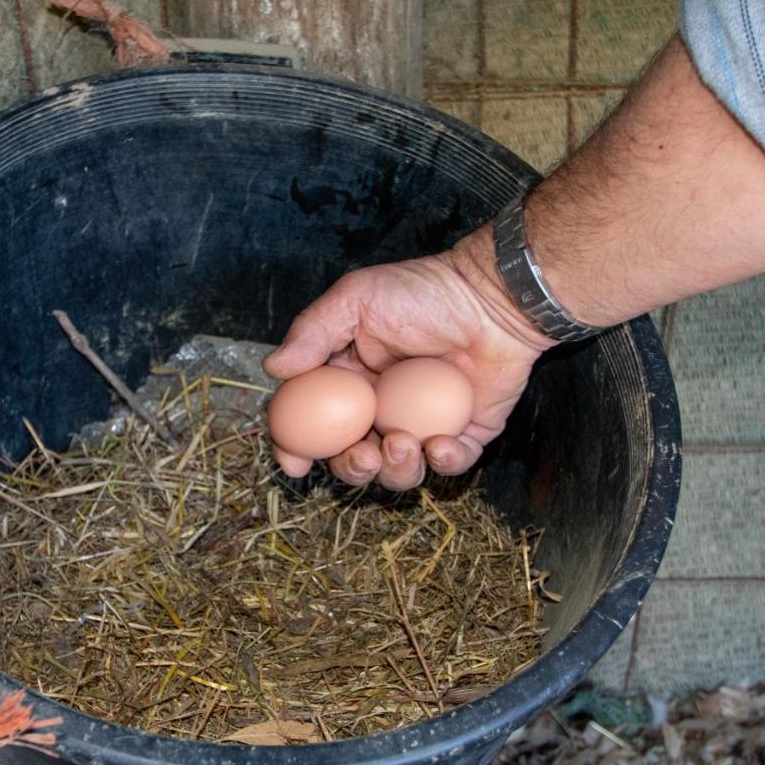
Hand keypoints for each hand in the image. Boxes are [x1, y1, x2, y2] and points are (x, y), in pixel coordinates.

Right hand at [262, 226, 556, 489]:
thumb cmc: (423, 292)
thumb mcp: (356, 299)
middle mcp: (380, 412)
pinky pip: (450, 466)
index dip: (297, 449)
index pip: (313, 425)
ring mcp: (421, 426)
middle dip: (352, 469)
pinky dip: (443, 463)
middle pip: (354, 459)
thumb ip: (312, 333)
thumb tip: (273, 368)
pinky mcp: (464, 435)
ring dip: (396, 470)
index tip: (295, 464)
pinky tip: (441, 444)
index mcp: (348, 383)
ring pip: (399, 472)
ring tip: (404, 443)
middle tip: (364, 455)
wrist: (491, 296)